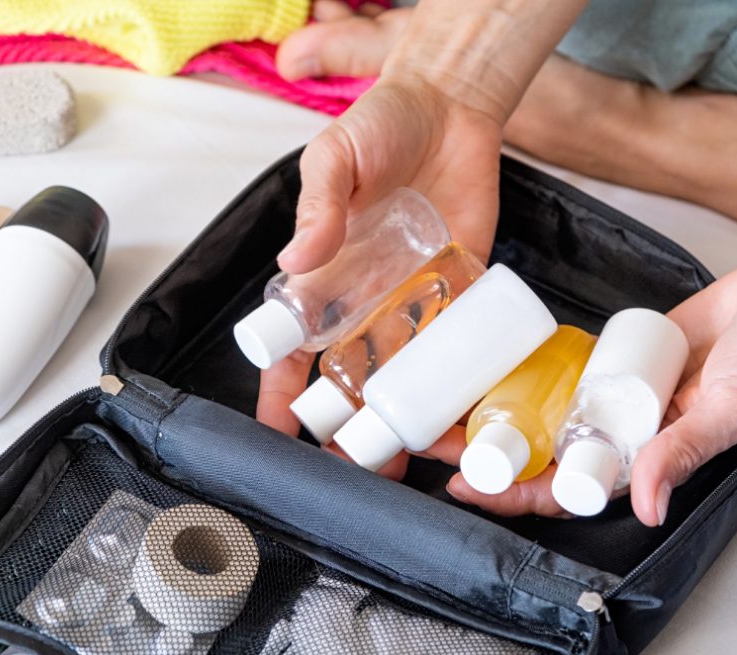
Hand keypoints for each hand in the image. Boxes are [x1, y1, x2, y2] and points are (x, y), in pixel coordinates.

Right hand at [255, 65, 503, 449]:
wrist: (451, 106)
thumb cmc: (380, 124)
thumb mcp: (335, 156)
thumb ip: (318, 206)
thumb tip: (297, 259)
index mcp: (322, 277)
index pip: (291, 350)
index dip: (281, 395)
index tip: (277, 436)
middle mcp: (364, 299)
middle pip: (348, 378)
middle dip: (347, 426)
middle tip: (355, 466)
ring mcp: (411, 299)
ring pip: (402, 376)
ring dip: (402, 418)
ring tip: (408, 460)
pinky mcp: (458, 289)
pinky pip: (455, 345)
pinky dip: (456, 381)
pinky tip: (459, 414)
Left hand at [446, 253, 736, 525]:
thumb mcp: (731, 410)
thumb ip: (686, 452)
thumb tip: (648, 505)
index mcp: (648, 460)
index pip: (570, 491)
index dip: (516, 495)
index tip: (465, 488)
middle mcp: (625, 432)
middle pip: (544, 456)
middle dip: (489, 457)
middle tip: (432, 445)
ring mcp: (617, 393)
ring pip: (547, 414)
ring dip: (500, 415)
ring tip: (447, 409)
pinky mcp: (616, 355)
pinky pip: (566, 370)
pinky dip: (531, 374)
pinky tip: (491, 369)